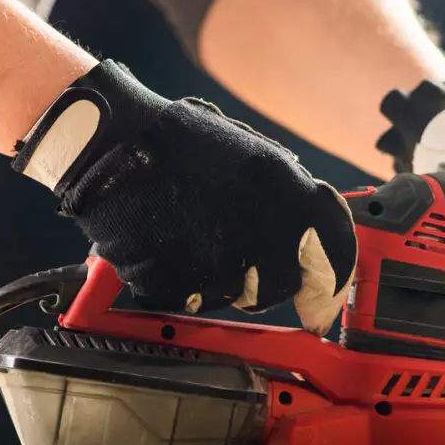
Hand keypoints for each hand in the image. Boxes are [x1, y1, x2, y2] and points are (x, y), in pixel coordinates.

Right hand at [10, 59, 357, 335]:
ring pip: (234, 297)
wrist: (110, 146)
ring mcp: (213, 263)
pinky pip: (187, 300)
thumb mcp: (252, 153)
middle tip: (236, 255)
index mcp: (284, 190)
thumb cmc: (178, 143)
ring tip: (189, 236)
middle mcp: (256, 231)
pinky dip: (179, 282)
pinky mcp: (173, 284)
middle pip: (282, 287)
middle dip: (266, 281)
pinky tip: (165, 245)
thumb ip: (291, 197)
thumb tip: (317, 240)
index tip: (323, 301)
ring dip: (219, 279)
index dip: (332, 283)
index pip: (333, 252)